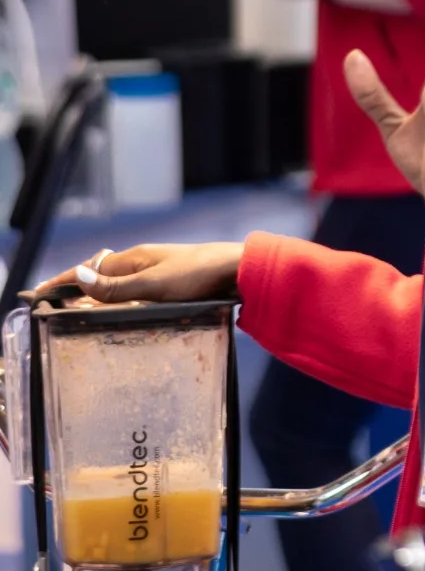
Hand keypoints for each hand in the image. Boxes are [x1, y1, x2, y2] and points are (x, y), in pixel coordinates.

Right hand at [35, 242, 243, 304]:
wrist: (240, 270)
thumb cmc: (198, 275)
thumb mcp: (154, 285)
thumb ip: (117, 287)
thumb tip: (78, 278)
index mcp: (135, 258)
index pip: (90, 270)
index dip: (63, 282)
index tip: (38, 293)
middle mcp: (144, 263)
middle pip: (103, 276)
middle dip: (79, 288)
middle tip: (55, 305)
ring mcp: (159, 272)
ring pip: (120, 284)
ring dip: (101, 296)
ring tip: (80, 310)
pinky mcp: (173, 283)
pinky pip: (137, 292)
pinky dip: (121, 300)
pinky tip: (122, 312)